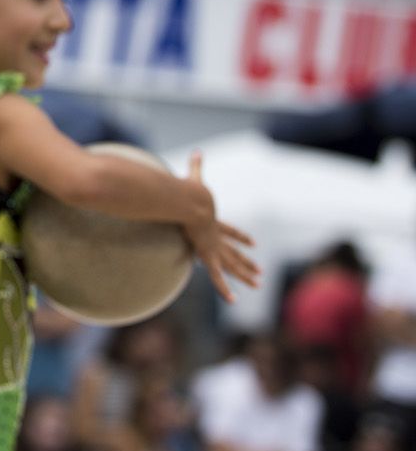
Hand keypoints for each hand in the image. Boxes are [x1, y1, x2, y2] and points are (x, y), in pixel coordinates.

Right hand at [181, 152, 260, 302]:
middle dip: (247, 262)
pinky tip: (233, 300)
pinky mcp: (208, 255)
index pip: (230, 231)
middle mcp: (216, 236)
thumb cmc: (189, 191)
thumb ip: (195, 167)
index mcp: (213, 222)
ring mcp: (214, 247)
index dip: (241, 237)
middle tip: (261, 272)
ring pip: (233, 266)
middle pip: (235, 252)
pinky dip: (224, 288)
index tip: (254, 243)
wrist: (190, 201)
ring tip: (258, 285)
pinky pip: (216, 276)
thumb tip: (197, 150)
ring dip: (245, 275)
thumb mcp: (192, 180)